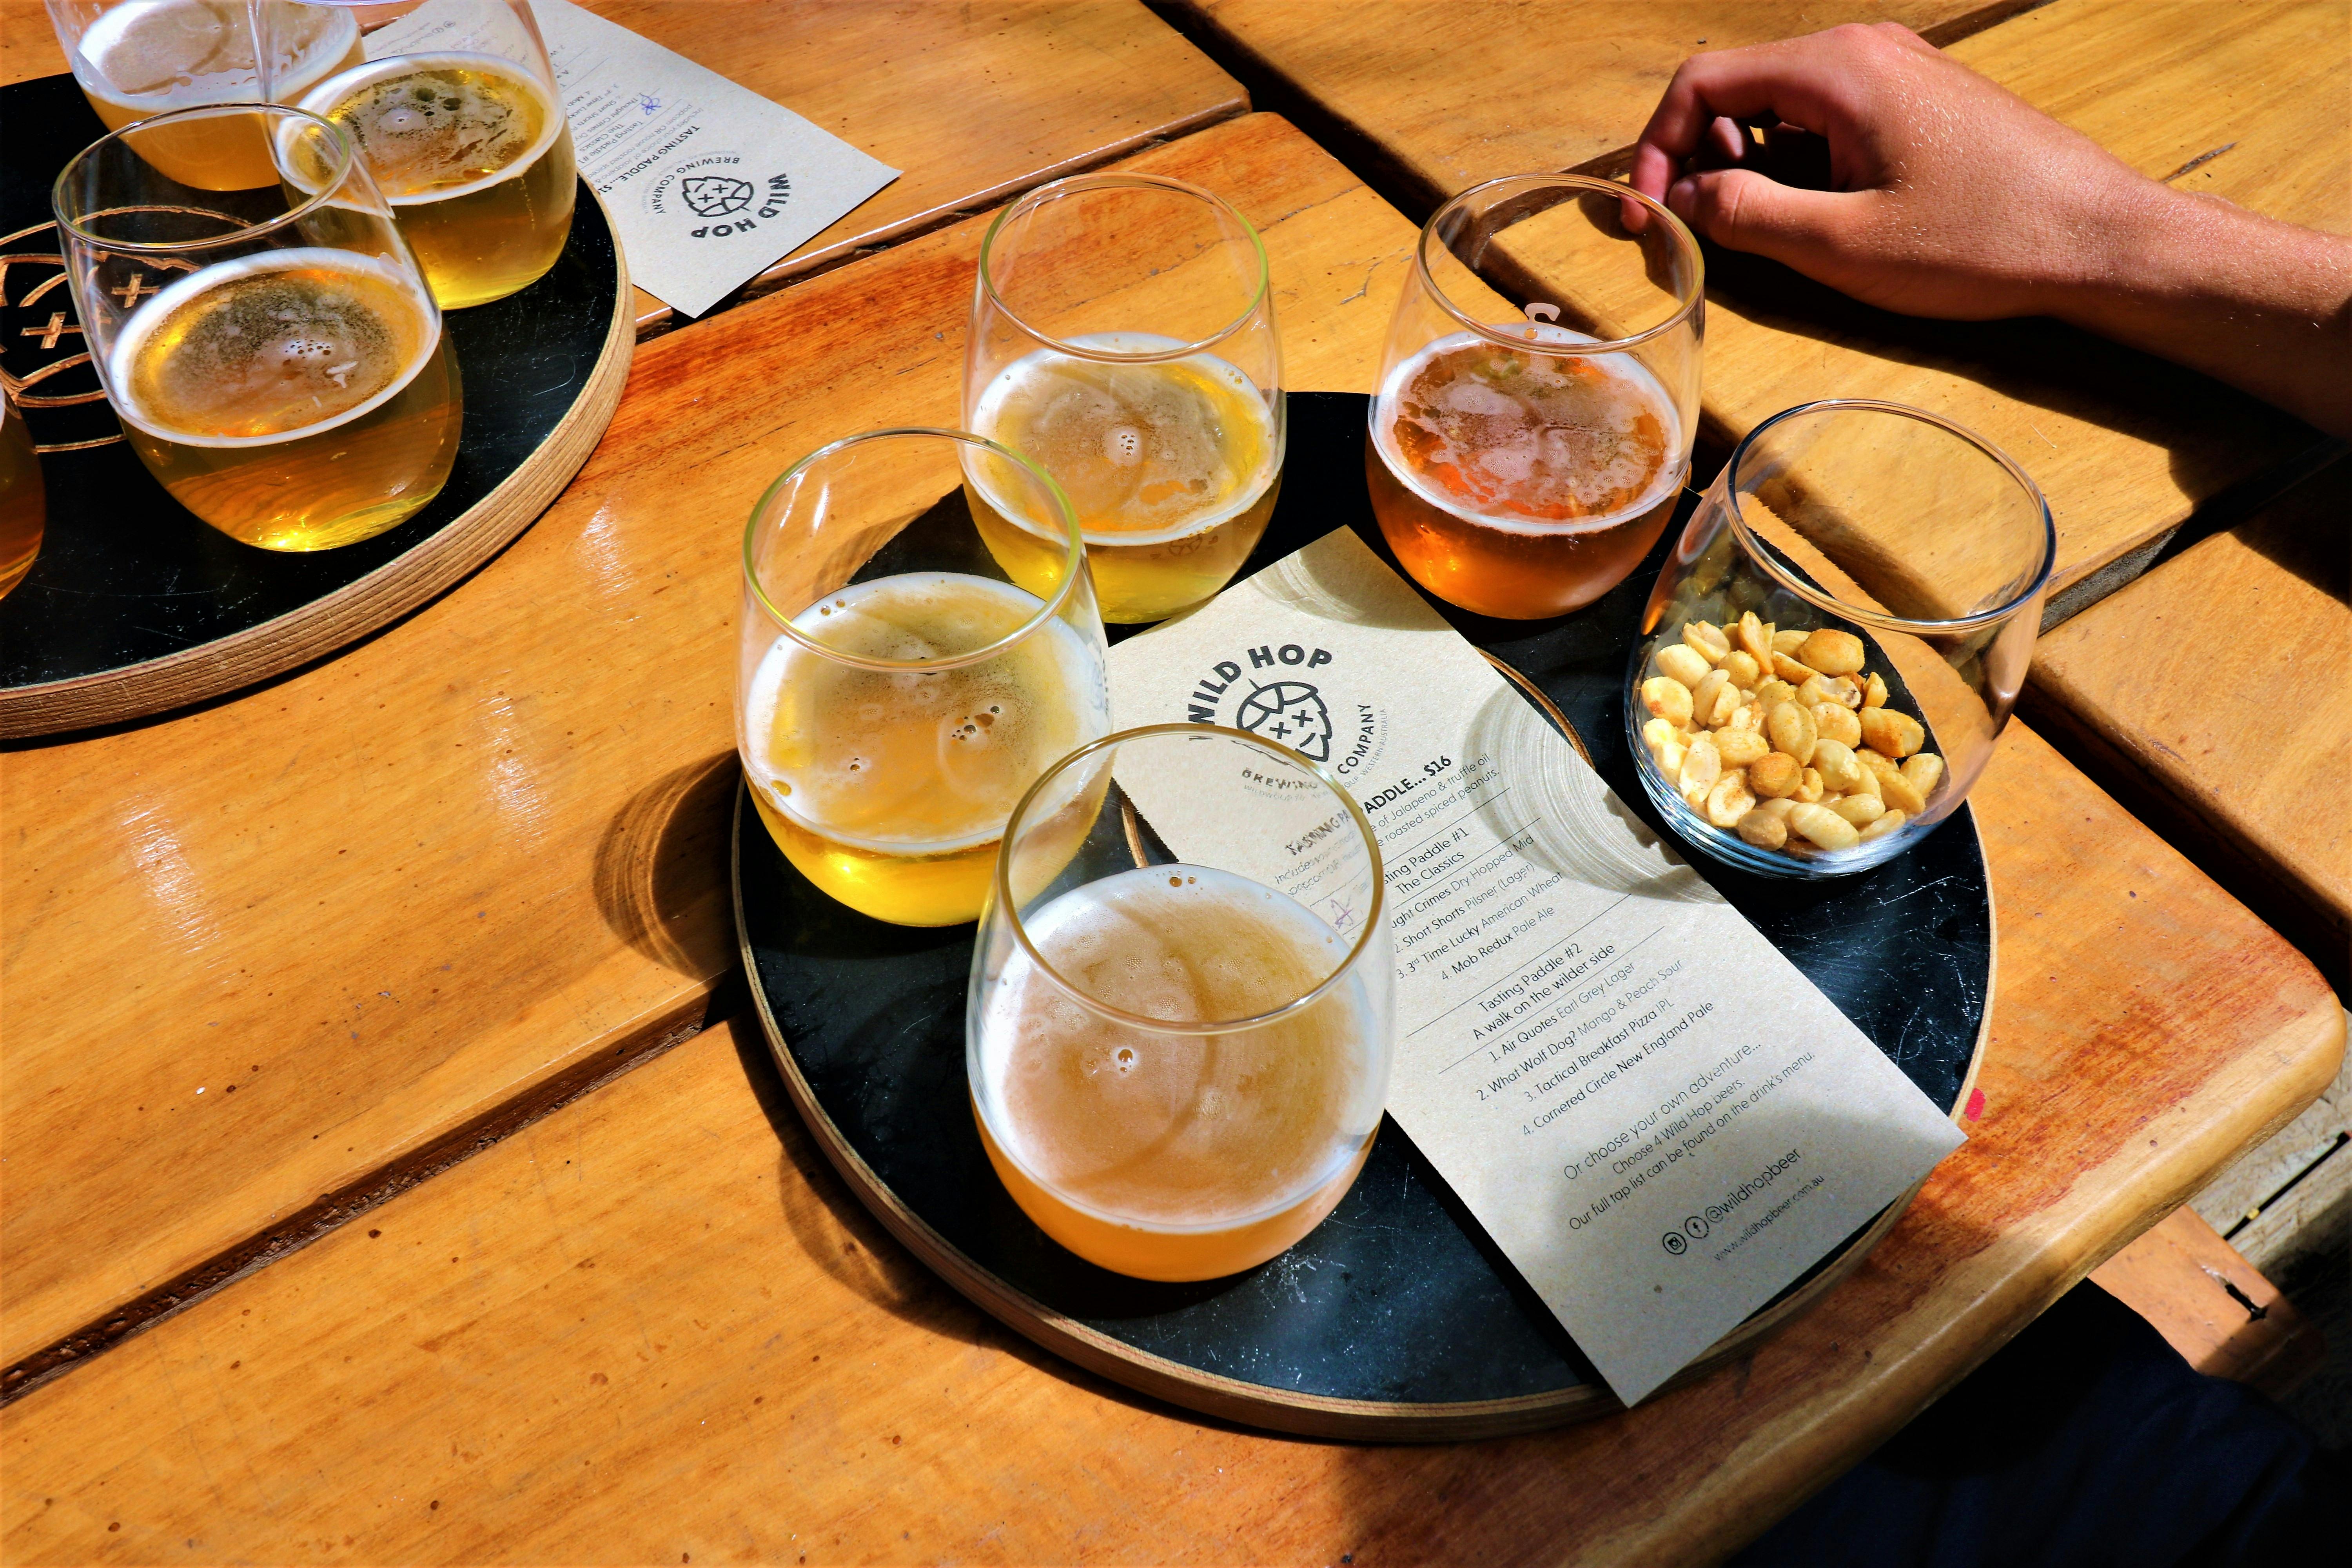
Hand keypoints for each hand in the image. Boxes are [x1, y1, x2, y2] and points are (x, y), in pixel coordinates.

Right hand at [1630, 23, 2351, 435]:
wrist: (2100, 238)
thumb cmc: (1983, 242)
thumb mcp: (1843, 246)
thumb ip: (1747, 216)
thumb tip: (1686, 203)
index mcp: (1836, 70)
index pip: (1702, 81)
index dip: (1658, 148)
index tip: (1651, 215)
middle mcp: (1863, 50)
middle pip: (1737, 87)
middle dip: (1699, 158)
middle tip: (1699, 231)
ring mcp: (1896, 70)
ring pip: (1780, 105)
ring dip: (1750, 166)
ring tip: (1766, 231)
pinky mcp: (1919, 99)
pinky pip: (1827, 116)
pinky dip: (1798, 163)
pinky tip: (1821, 216)